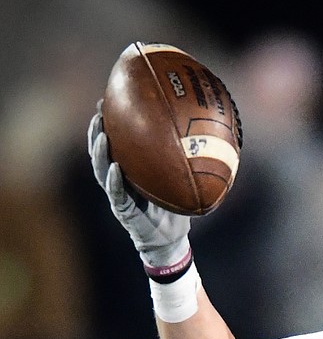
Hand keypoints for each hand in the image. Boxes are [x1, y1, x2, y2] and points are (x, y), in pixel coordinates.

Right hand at [87, 105, 190, 275]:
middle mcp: (120, 178)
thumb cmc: (175, 207)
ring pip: (101, 169)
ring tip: (101, 135)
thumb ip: (185, 161)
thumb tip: (209, 135)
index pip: (117, 142)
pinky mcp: (124, 211)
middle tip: (98, 110)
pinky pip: (117, 194)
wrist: (171, 239)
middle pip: (102, 150)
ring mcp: (118, 194)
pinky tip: (114, 168)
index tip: (110, 98)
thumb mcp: (180, 180)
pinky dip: (114, 181)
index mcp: (131, 169)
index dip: (110, 122)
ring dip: (99, 151)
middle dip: (97, 129)